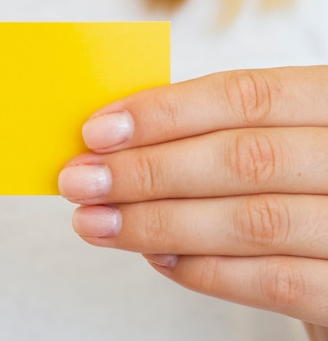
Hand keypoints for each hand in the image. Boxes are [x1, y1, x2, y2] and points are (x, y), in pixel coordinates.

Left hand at [59, 66, 327, 329]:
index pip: (245, 96)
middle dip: (148, 170)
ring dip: (157, 222)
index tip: (97, 131)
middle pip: (244, 158)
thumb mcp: (271, 140)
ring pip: (251, 220)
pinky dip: (203, 269)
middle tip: (81, 181)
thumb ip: (210, 134)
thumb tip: (114, 138)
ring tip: (96, 222)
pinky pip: (271, 281)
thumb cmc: (295, 185)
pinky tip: (154, 257)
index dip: (164, 112)